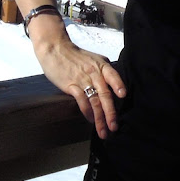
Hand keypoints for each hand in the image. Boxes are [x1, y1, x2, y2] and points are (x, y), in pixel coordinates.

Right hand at [31, 20, 126, 139]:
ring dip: (100, 118)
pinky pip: (81, 101)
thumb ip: (104, 70)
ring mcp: (82, 80)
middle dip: (111, 113)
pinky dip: (87, 112)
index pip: (113, 75)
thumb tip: (114, 85)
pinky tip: (90, 120)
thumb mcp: (94, 59)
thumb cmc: (75, 56)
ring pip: (94, 101)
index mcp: (101, 65)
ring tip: (104, 131)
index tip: (123, 96)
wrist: (56, 49)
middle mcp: (94, 73)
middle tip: (114, 127)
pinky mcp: (71, 85)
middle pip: (105, 94)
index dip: (118, 85)